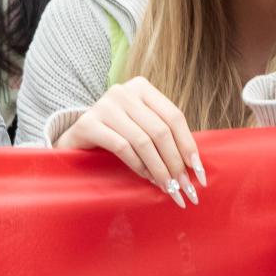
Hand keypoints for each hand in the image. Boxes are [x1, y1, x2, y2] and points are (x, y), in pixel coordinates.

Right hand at [55, 77, 205, 207]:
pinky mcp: (88, 123)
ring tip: (168, 188)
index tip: (198, 172)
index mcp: (142, 87)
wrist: (77, 138)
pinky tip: (146, 178)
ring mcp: (104, 105)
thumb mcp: (142, 126)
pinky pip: (122, 148)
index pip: (174, 116)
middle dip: (175, 163)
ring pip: (143, 141)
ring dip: (159, 169)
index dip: (188, 145)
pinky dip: (138, 165)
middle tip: (184, 188)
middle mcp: (123, 91)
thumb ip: (164, 135)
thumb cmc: (117, 134)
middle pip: (160, 130)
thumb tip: (195, 166)